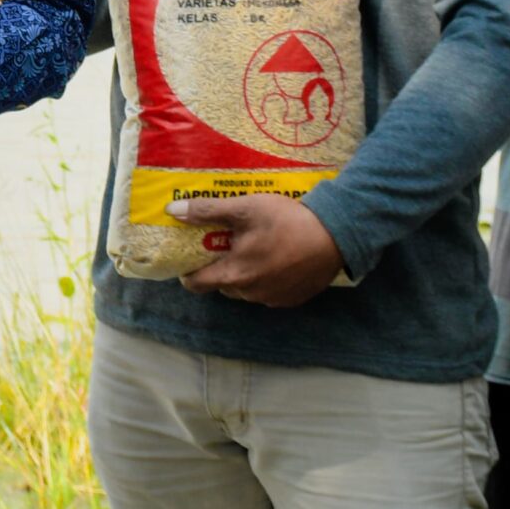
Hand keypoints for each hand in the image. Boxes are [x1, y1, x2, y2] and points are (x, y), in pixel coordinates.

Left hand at [172, 193, 343, 306]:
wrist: (337, 235)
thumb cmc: (286, 221)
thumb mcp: (244, 209)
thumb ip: (207, 211)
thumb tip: (173, 211)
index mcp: (235, 275)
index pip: (197, 284)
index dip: (187, 272)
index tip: (188, 259)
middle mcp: (251, 294)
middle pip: (222, 285)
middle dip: (219, 267)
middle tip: (226, 245)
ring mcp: (274, 299)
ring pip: (246, 290)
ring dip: (244, 274)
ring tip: (253, 249)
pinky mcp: (294, 299)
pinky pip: (269, 292)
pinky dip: (266, 279)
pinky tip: (276, 259)